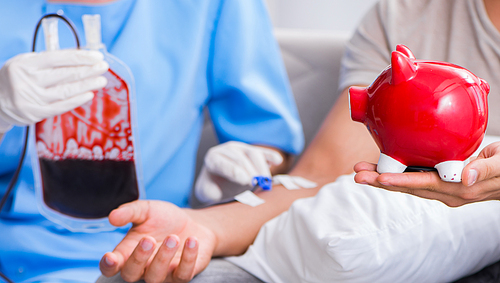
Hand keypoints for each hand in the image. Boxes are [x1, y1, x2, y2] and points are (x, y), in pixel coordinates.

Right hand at [0, 49, 107, 131]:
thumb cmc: (16, 78)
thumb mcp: (27, 63)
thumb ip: (50, 60)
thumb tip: (80, 57)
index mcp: (25, 64)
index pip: (58, 58)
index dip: (80, 57)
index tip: (97, 56)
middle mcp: (27, 80)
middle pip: (64, 74)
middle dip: (87, 70)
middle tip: (104, 67)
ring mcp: (31, 98)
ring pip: (65, 91)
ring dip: (86, 85)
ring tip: (101, 81)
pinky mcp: (35, 113)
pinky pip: (60, 106)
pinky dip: (77, 100)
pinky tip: (89, 94)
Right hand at [100, 200, 216, 282]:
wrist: (192, 222)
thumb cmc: (164, 219)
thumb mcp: (146, 210)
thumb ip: (129, 212)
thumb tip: (112, 217)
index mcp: (127, 253)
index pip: (110, 267)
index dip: (108, 266)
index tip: (110, 257)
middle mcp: (142, 268)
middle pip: (131, 274)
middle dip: (138, 258)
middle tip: (149, 239)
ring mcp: (162, 274)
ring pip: (156, 277)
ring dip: (164, 257)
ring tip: (174, 237)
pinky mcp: (182, 274)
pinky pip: (183, 274)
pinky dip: (188, 258)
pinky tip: (192, 240)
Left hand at [194, 141, 282, 202]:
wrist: (219, 184)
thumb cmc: (214, 189)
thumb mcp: (208, 193)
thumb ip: (211, 192)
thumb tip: (220, 190)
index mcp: (212, 158)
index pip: (223, 163)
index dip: (235, 172)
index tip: (245, 181)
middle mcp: (226, 150)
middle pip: (240, 157)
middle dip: (249, 170)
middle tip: (255, 184)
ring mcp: (241, 149)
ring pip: (253, 153)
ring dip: (261, 167)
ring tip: (264, 180)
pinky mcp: (252, 152)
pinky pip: (263, 153)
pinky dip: (271, 156)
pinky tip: (277, 161)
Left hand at [353, 142, 499, 206]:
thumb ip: (483, 170)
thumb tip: (463, 177)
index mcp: (459, 188)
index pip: (424, 185)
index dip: (400, 182)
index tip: (379, 178)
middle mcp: (447, 192)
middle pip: (408, 187)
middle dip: (381, 181)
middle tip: (357, 174)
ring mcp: (442, 189)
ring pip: (408, 184)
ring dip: (383, 178)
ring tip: (362, 171)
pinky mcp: (441, 183)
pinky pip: (414, 179)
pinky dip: (396, 174)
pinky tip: (382, 167)